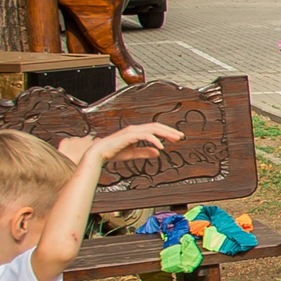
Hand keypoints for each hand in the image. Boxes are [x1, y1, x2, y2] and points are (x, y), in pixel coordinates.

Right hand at [60, 122, 183, 163]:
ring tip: (175, 139)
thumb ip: (144, 152)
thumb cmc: (113, 153)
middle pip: (156, 126)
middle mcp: (135, 129)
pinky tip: (161, 146)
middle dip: (170, 131)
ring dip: (165, 133)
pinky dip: (154, 140)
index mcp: (136, 132)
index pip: (154, 129)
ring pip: (153, 129)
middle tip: (181, 136)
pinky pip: (145, 136)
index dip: (166, 132)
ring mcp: (132, 131)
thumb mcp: (132, 154)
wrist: (99, 154)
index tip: (176, 138)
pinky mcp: (129, 136)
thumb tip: (158, 153)